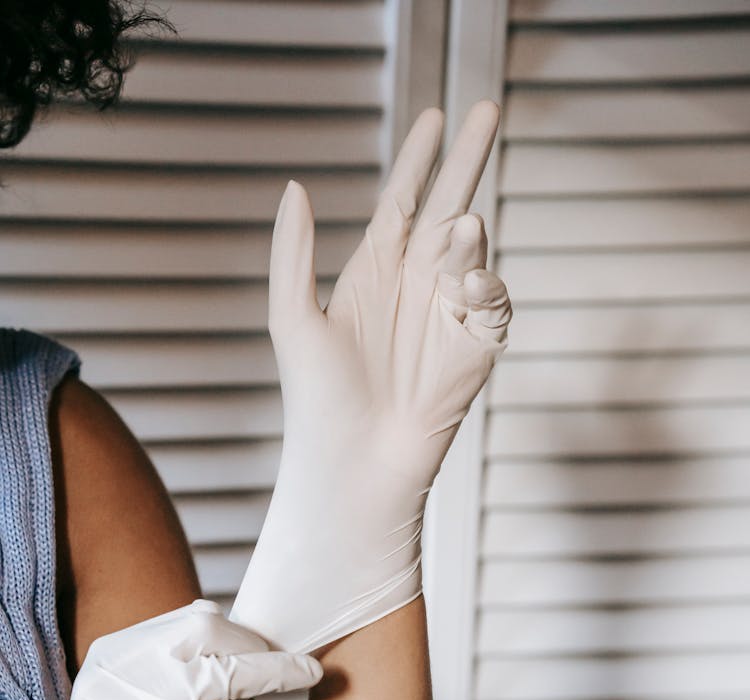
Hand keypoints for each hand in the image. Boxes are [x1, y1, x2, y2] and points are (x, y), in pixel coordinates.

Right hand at [0, 599, 321, 699]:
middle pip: (207, 632)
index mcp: (113, 654)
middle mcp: (121, 674)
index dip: (239, 631)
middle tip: (297, 662)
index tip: (265, 647)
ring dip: (275, 675)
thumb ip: (165, 665)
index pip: (190, 619)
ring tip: (302, 680)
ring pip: (223, 675)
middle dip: (260, 645)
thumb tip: (227, 628)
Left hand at [231, 100, 510, 652]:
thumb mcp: (292, 319)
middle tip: (485, 110)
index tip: (435, 117)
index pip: (403, 202)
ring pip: (473, 253)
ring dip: (468, 238)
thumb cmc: (317, 401)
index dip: (419, 160)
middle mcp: (413, 288)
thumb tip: (296, 186)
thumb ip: (293, 253)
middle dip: (467, 160)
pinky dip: (488, 288)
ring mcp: (447, 317)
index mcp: (371, 274)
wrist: (354, 467)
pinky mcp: (475, 350)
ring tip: (460, 237)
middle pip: (449, 208)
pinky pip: (494, 304)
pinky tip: (470, 288)